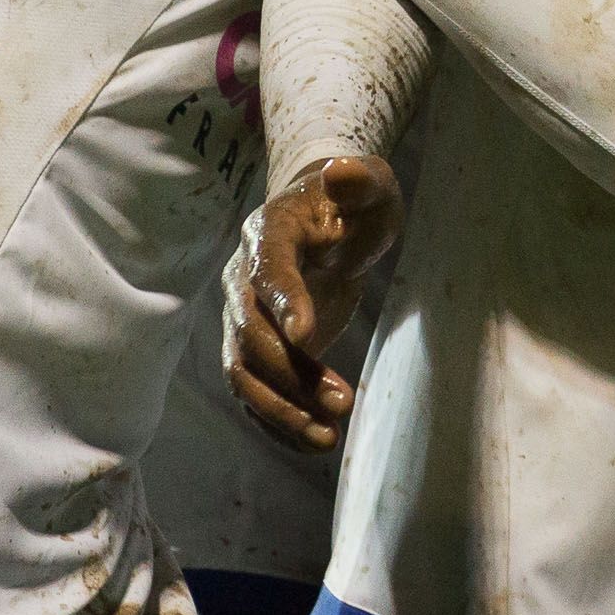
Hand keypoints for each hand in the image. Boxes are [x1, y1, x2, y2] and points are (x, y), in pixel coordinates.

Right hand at [227, 155, 404, 452]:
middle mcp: (244, 279)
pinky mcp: (260, 350)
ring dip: (281, 408)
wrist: (331, 219)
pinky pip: (256, 394)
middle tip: (342, 400)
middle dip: (290, 372)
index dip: (284, 301)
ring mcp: (245, 318)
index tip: (308, 335)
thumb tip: (342, 172)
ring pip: (245, 373)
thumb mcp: (371, 185)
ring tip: (327, 436)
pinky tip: (318, 441)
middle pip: (249, 333)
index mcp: (268, 234)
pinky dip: (279, 422)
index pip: (268, 270)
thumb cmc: (354, 200)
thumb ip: (359, 181)